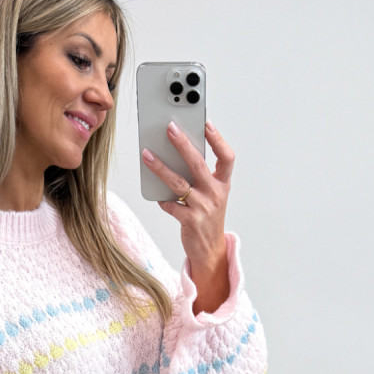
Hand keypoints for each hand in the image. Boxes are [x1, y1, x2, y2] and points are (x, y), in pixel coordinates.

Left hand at [142, 120, 233, 312]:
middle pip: (198, 164)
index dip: (218, 140)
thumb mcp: (212, 194)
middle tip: (169, 128)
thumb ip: (200, 176)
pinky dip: (161, 198)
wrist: (210, 249)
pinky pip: (170, 204)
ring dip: (160, 167)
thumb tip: (176, 153)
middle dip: (182, 144)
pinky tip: (155, 194)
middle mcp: (215, 194)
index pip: (226, 158)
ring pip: (178, 183)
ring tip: (147, 155)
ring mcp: (203, 207)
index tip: (206, 123)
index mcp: (223, 184)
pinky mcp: (190, 221)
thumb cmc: (208, 216)